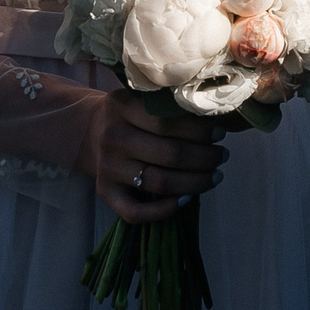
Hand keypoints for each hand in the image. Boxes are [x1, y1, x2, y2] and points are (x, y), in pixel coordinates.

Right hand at [78, 90, 224, 224]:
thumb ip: (168, 104)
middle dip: (204, 158)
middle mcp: (113, 138)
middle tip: (222, 156)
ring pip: (159, 182)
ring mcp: (108, 168)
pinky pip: (135, 212)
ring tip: (215, 176)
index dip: (200, 131)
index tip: (221, 134)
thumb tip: (215, 117)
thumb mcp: (140, 97)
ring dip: (194, 183)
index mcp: (123, 107)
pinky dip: (164, 211)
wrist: (87, 132)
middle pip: (170, 154)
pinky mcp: (104, 193)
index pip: (169, 122)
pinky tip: (186, 200)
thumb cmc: (128, 114)